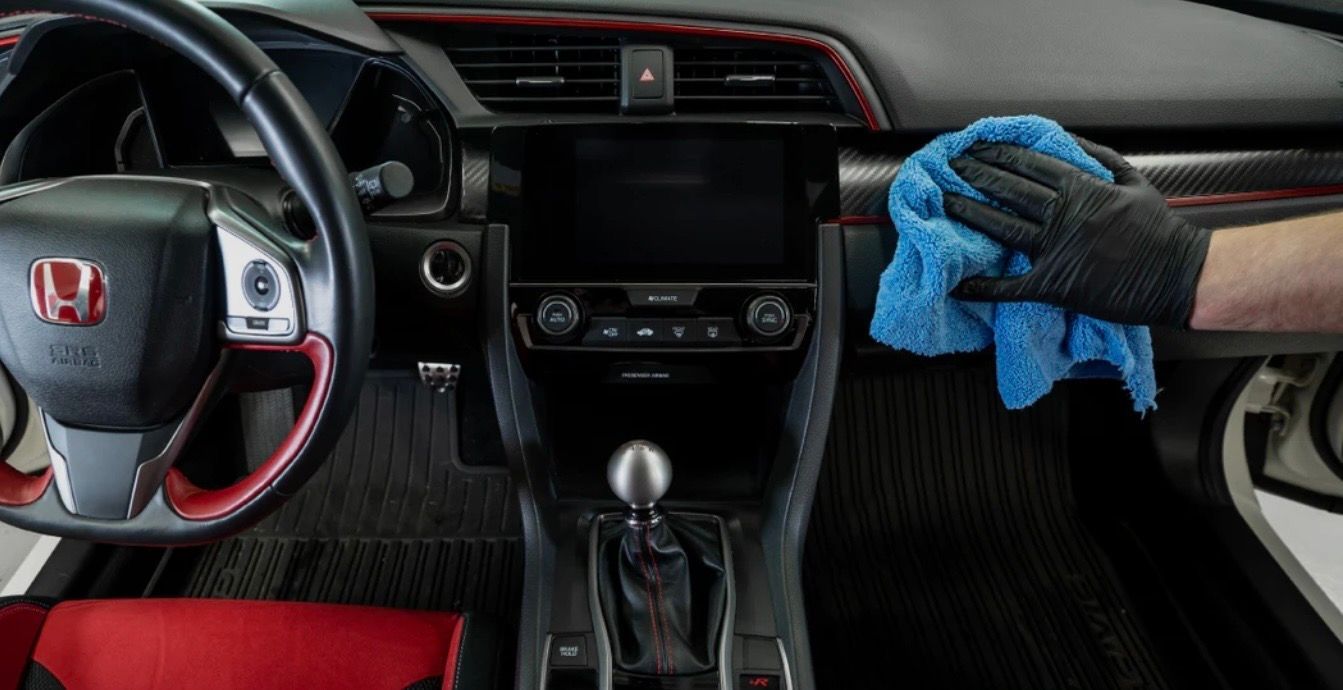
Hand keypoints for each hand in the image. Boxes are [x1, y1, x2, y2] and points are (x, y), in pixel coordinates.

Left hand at [945, 137, 1211, 326]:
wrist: (1178, 275)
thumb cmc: (1159, 229)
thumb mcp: (1133, 180)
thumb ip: (1097, 157)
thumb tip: (1063, 140)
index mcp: (1082, 188)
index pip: (1028, 164)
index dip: (997, 154)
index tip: (976, 147)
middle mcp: (1064, 216)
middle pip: (1008, 190)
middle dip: (975, 175)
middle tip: (950, 167)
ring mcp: (1056, 251)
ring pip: (1001, 227)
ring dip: (968, 213)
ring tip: (945, 201)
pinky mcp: (1055, 284)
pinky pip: (1011, 286)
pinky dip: (982, 286)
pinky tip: (957, 284)